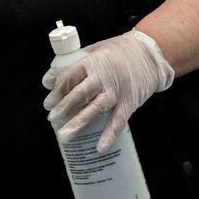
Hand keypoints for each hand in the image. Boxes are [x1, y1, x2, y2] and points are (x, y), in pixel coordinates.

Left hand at [43, 30, 173, 151]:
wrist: (150, 54)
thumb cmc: (118, 51)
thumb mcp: (93, 50)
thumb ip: (72, 65)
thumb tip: (49, 81)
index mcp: (92, 62)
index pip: (70, 77)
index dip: (57, 90)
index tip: (48, 102)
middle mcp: (104, 77)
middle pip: (80, 94)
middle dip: (64, 108)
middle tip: (52, 119)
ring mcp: (117, 91)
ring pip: (95, 109)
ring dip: (79, 123)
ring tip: (64, 136)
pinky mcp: (129, 103)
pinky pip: (118, 121)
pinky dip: (109, 135)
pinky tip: (99, 148)